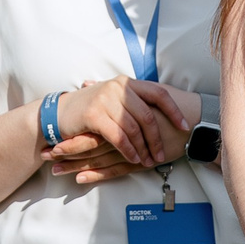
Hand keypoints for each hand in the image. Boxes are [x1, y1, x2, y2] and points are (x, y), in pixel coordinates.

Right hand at [53, 79, 190, 169]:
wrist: (60, 113)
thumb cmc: (91, 109)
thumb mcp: (114, 99)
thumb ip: (135, 102)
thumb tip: (165, 113)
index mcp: (127, 82)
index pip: (158, 93)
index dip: (174, 110)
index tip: (185, 126)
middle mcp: (118, 87)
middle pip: (148, 114)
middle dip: (157, 138)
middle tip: (162, 154)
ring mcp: (105, 99)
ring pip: (134, 128)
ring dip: (144, 148)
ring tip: (148, 161)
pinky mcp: (94, 114)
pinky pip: (119, 136)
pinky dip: (129, 150)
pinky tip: (134, 159)